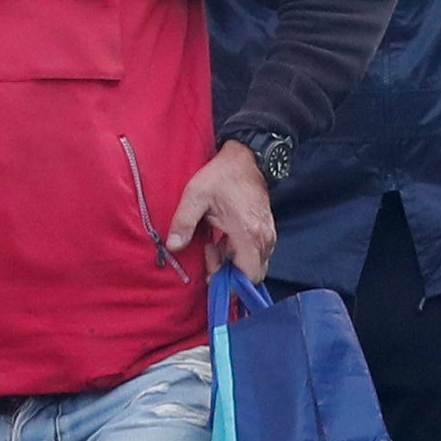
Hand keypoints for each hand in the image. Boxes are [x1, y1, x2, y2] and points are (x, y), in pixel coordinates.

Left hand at [163, 140, 274, 281]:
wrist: (246, 157)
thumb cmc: (222, 176)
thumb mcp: (196, 195)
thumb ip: (184, 222)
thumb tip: (173, 246)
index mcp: (248, 234)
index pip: (248, 276)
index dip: (230, 283)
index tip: (210, 274)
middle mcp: (263, 238)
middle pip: (252, 275)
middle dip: (229, 273)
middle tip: (209, 254)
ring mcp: (267, 235)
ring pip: (254, 265)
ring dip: (232, 263)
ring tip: (213, 243)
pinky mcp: (266, 231)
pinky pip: (255, 254)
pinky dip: (238, 253)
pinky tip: (222, 238)